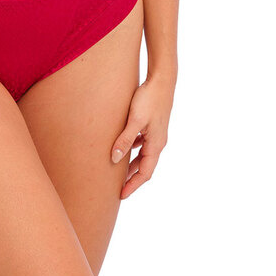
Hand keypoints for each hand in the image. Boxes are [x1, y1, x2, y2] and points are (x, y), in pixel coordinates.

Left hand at [111, 72, 174, 199]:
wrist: (162, 80)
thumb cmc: (149, 98)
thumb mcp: (134, 120)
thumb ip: (124, 139)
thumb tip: (114, 159)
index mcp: (156, 144)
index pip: (145, 173)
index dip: (133, 185)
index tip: (121, 195)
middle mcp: (158, 142)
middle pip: (144, 166)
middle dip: (132, 178)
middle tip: (117, 187)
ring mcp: (156, 134)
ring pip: (143, 155)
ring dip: (132, 164)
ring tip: (117, 171)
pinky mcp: (152, 125)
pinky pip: (142, 144)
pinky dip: (133, 150)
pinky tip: (123, 147)